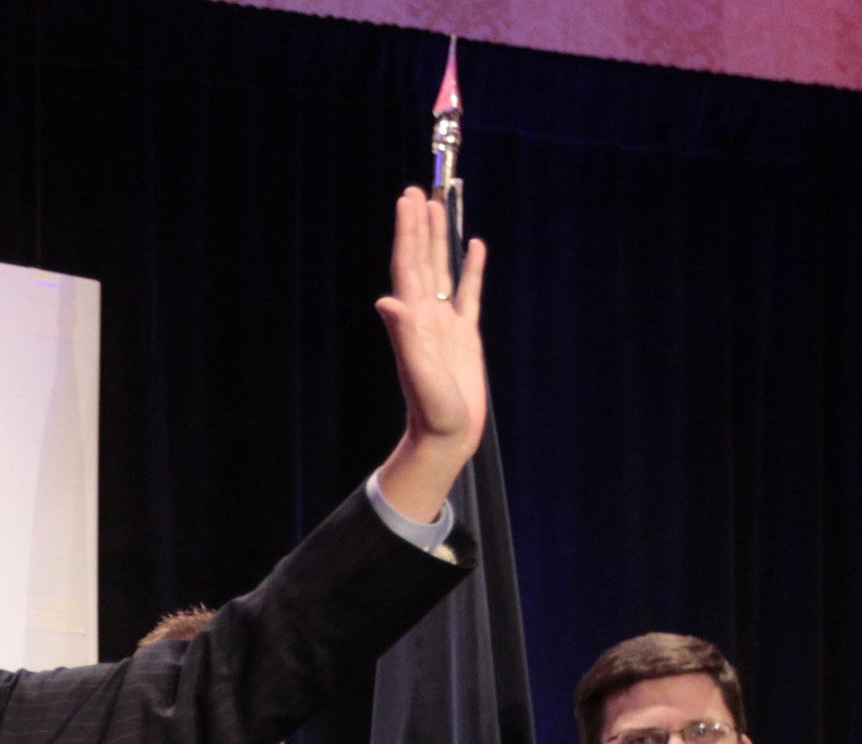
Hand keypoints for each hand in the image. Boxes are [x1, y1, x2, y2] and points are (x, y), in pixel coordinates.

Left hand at [372, 188, 490, 521]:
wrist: (446, 436)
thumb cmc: (432, 410)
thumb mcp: (419, 372)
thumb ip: (404, 336)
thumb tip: (387, 300)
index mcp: (414, 319)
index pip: (408, 264)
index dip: (407, 232)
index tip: (408, 200)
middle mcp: (426, 315)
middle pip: (422, 259)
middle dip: (418, 225)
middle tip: (416, 190)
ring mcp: (445, 324)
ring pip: (443, 270)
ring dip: (440, 239)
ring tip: (439, 207)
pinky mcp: (465, 336)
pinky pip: (469, 294)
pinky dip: (471, 269)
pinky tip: (475, 247)